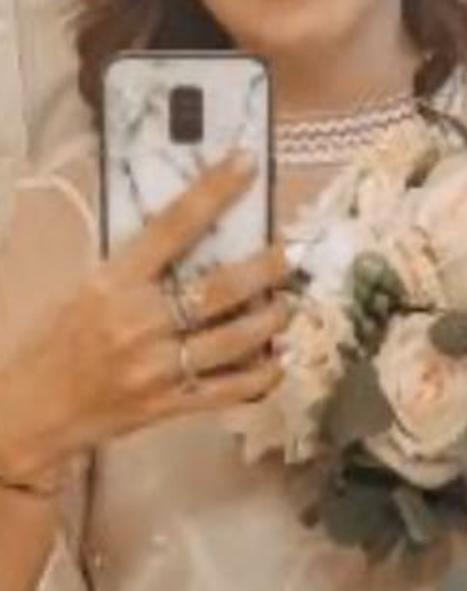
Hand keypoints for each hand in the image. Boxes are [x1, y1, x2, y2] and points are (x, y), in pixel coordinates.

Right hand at [0, 150, 291, 485]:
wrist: (31, 409)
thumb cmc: (58, 341)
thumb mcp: (87, 290)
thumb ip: (137, 270)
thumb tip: (197, 242)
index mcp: (114, 282)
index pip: (172, 226)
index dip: (214, 192)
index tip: (247, 164)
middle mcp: (140, 322)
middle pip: (221, 289)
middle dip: (267, 269)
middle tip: (295, 254)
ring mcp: (159, 367)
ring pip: (235, 339)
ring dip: (272, 320)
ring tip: (289, 306)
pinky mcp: (171, 405)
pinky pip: (230, 389)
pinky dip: (263, 375)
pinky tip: (280, 361)